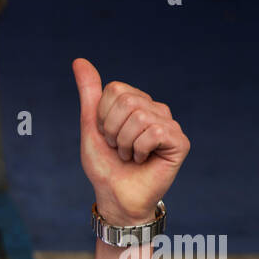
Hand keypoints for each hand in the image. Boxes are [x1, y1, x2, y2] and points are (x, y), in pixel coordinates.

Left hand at [73, 58, 190, 225]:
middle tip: (118, 149)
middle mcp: (155, 109)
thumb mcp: (91, 127)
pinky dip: (140, 150)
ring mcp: (169, 124)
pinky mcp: (179, 141)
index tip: (106, 137)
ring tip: (130, 156)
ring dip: (125, 144)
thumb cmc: (105, 166)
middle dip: (112, 131)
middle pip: (126, 101)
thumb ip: (89, 94)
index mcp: (135, 103)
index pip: (114, 90)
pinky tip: (143, 160)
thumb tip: (79, 60)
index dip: (102, 117)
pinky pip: (155, 132)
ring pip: (139, 117)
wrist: (116, 197)